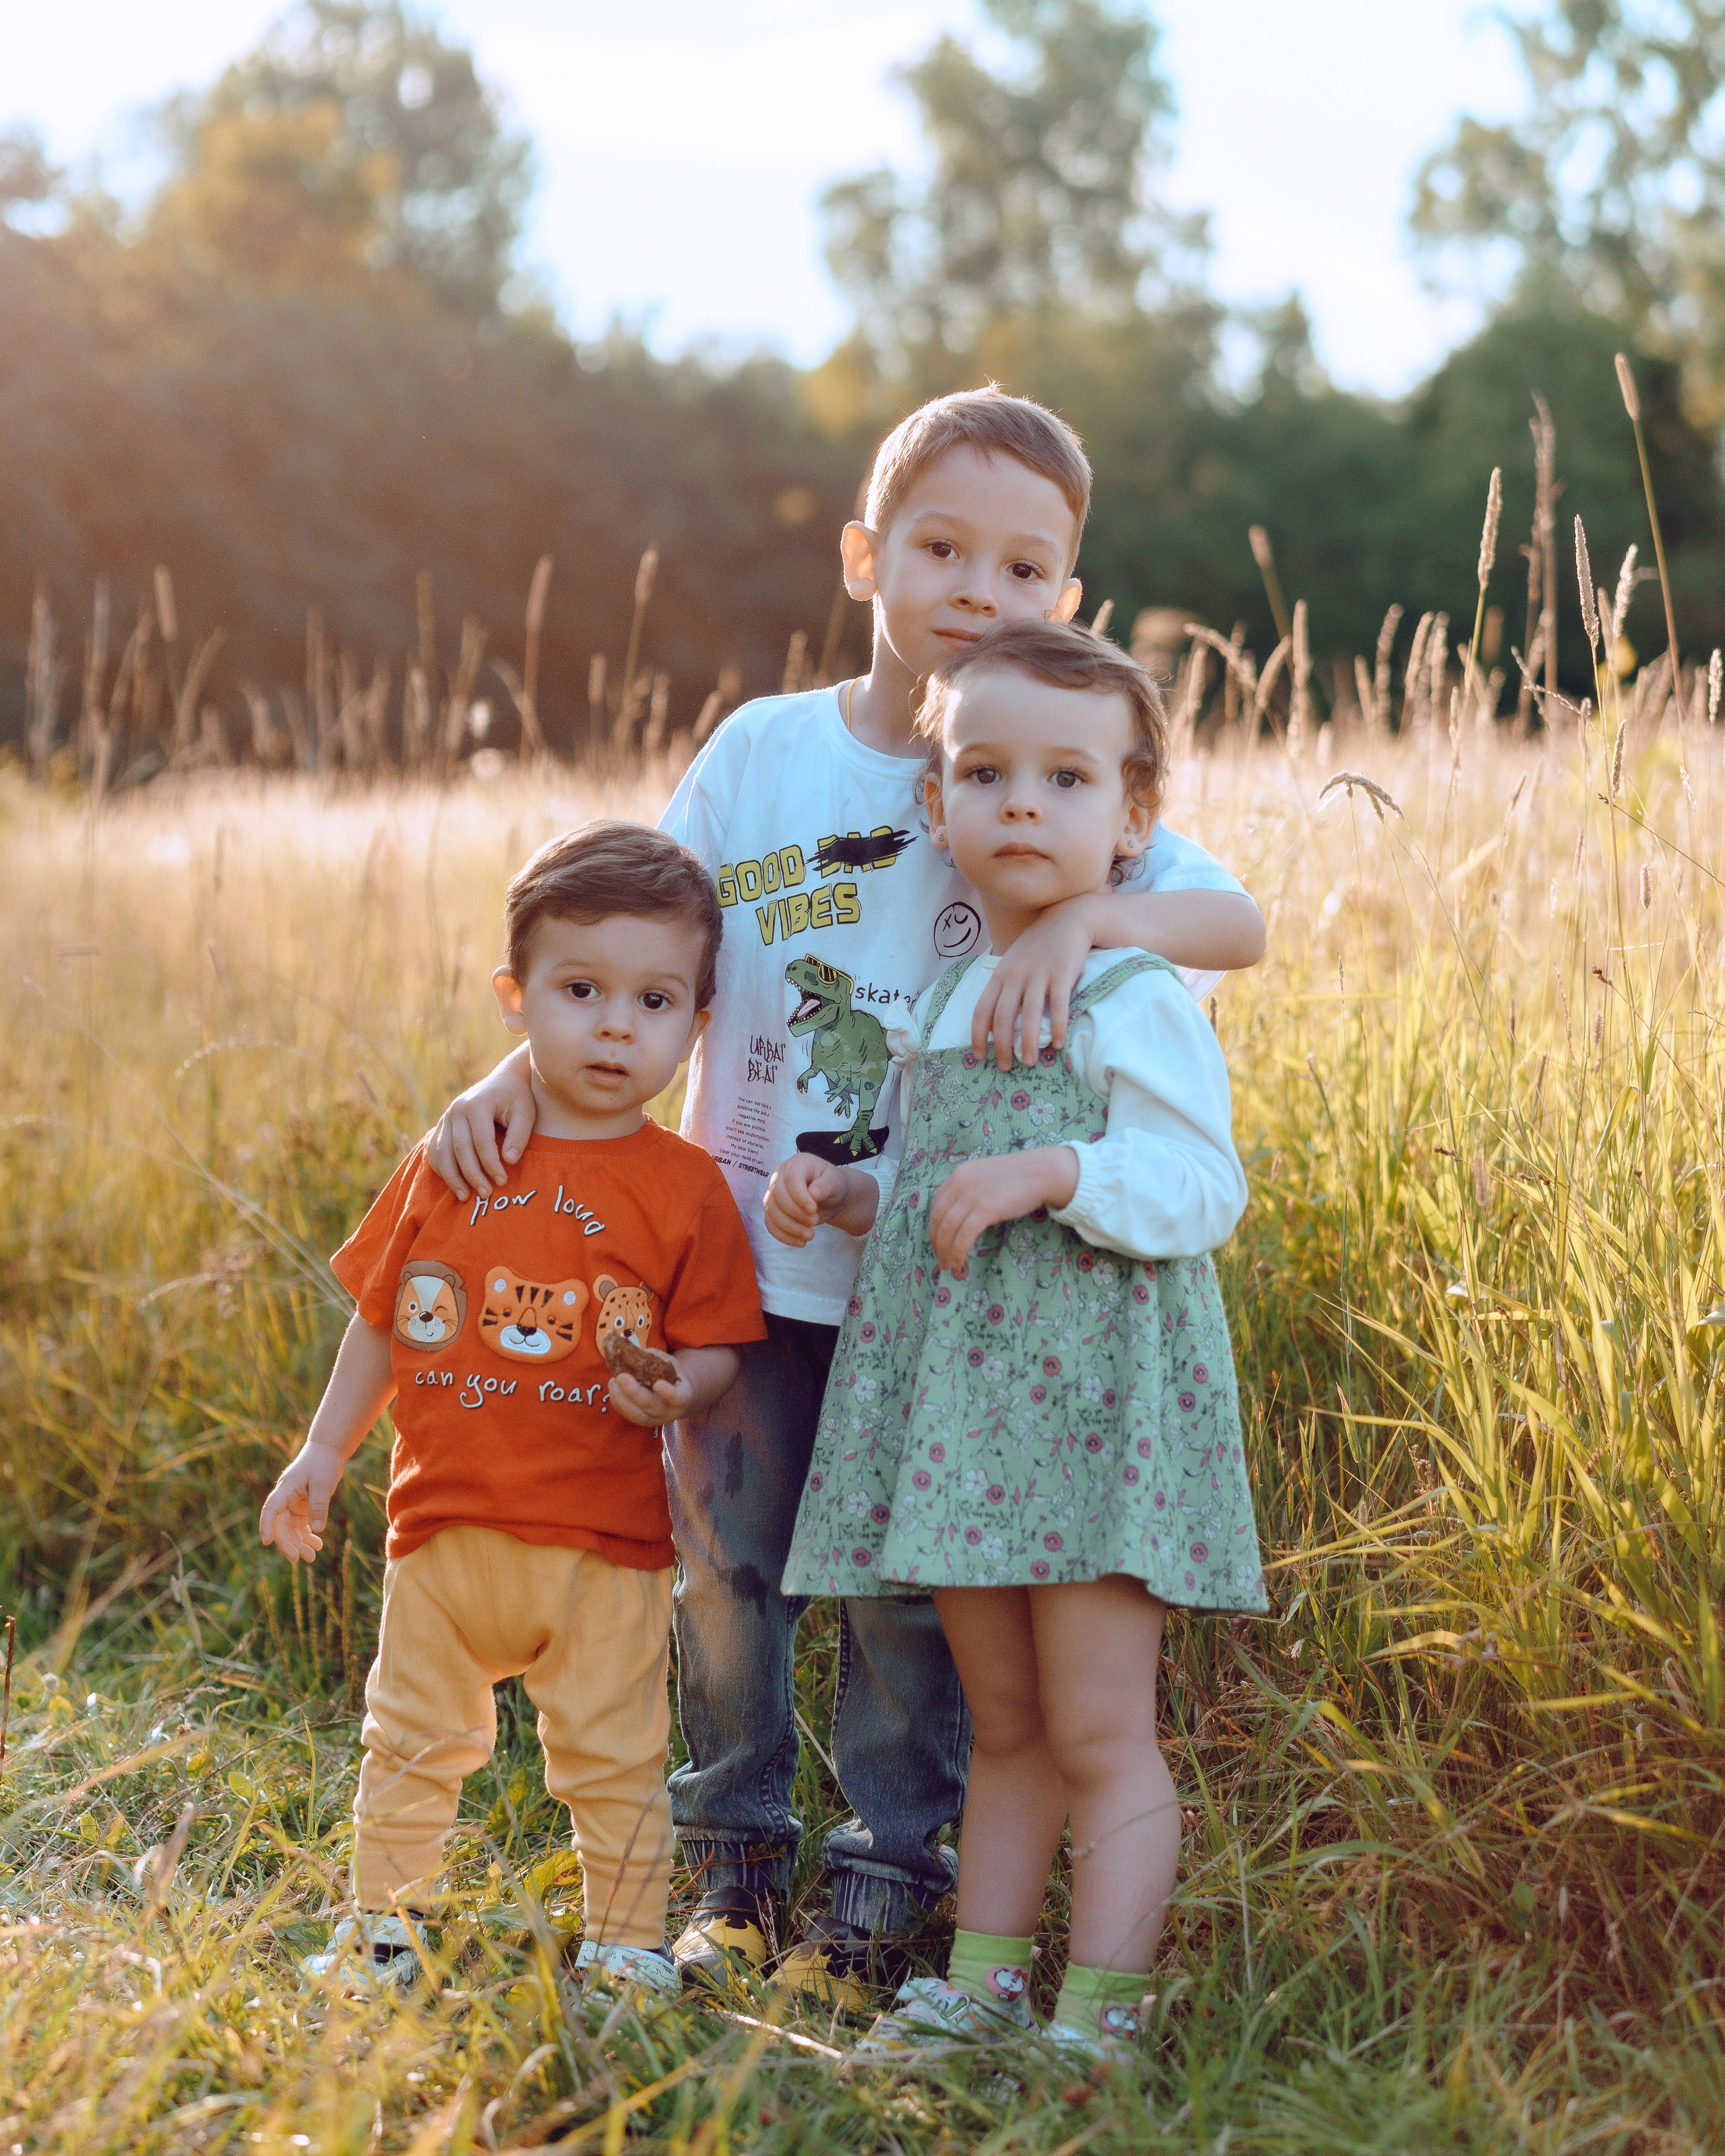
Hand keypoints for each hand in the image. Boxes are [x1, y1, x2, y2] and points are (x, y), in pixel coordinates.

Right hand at [259, 1440, 347, 1563]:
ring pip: (291, 1529)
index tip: (266, 1541)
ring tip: (311, 1557)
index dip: (267, 1525)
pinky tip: (317, 1545)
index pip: (271, 1509)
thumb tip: (317, 1529)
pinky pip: (302, 1526)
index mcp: (285, 1489)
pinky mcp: (303, 1507)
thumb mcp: (323, 1483)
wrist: (328, 1451)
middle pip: (281, 1525)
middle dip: (288, 1543)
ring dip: (299, 1543)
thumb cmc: (323, 1463)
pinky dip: (308, 1536)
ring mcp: (293, 1504)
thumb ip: (319, 1505)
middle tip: (298, 1559)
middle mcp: (286, 1498)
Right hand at [427, 1045, 536, 1197]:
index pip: (482, 1142)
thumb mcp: (526, 1112)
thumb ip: (520, 1135)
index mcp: (477, 1105)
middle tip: (486, 1195)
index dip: (491, 1165)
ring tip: (465, 1196)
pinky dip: (441, 1167)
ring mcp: (446, 1116)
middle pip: (460, 1149)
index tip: (502, 1181)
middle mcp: (457, 1109)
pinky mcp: (442, 1123)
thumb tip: (510, 1161)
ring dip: (452, 1177)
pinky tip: (453, 1181)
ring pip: (442, 1152)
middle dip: (472, 1175)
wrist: (503, 1080)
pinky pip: (434, 1149)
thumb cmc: (518, 1097)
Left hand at [607, 1361, 694, 1428]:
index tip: (657, 1384)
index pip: (676, 1398)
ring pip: (636, 1414)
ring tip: (613, 1381)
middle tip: (621, 1377)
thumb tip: (639, 1353)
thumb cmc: (672, 1377)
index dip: (667, 1393)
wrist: (676, 1398)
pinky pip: (628, 1415)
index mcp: (682, 1397)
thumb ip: (658, 1359)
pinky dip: (618, 1402)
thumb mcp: (671, 1365)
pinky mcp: (642, 1421)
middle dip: (634, 1392)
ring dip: (621, 1398)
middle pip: (651, 1406)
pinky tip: (613, 1387)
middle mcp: (669, 1412)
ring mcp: (655, 1420)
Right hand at [764, 1154, 879, 1245]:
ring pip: (771, 1211)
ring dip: (789, 1227)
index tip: (814, 1210)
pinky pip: (770, 1224)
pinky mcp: (772, 1210)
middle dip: (795, 1212)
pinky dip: (783, 1236)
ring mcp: (773, 1193)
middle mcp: (780, 1176)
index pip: (791, 1179)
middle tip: (815, 1222)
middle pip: (777, 1195)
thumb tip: (813, 1193)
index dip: (799, 1196)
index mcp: (797, 1163)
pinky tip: (800, 1243)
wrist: (829, 1197)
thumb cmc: (832, 1185)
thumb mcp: (836, 1182)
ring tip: (810, 1236)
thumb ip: (826, 1185)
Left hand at [927, 1147, 1078, 1272]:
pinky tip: (959, 1262)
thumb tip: (961, 1214)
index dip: (933, 1225)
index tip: (937, 1240)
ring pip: (948, 1229)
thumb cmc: (1018, 1177)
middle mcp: (961, 1183)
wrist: (1041, 1172)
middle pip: (938, 1217)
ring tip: (948, 1265)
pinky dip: (958, 1251)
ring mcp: (973, 1195)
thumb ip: (971, 1190)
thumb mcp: (985, 1177)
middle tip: (939, 1258)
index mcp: (959, 1174)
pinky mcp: (986, 1208)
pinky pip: (965, 1235)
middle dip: (936, 1241)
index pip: (936, 1203)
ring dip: (945, 1250)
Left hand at [971, 897, 1094, 1069]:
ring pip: (1029, 1015)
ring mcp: (1038, 975)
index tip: (979, 1056)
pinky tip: (1058, 1044)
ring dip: (1028, 1043)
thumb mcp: (1013, 963)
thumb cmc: (1038, 946)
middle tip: (1004, 1067)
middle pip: (1003, 1017)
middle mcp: (1015, 976)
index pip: (982, 1010)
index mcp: (1000, 975)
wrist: (1067, 919)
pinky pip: (1058, 1005)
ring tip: (1028, 1063)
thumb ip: (1003, 987)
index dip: (978, 1036)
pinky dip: (1057, 1027)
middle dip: (1001, 1046)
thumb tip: (994, 1020)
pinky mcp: (1062, 974)